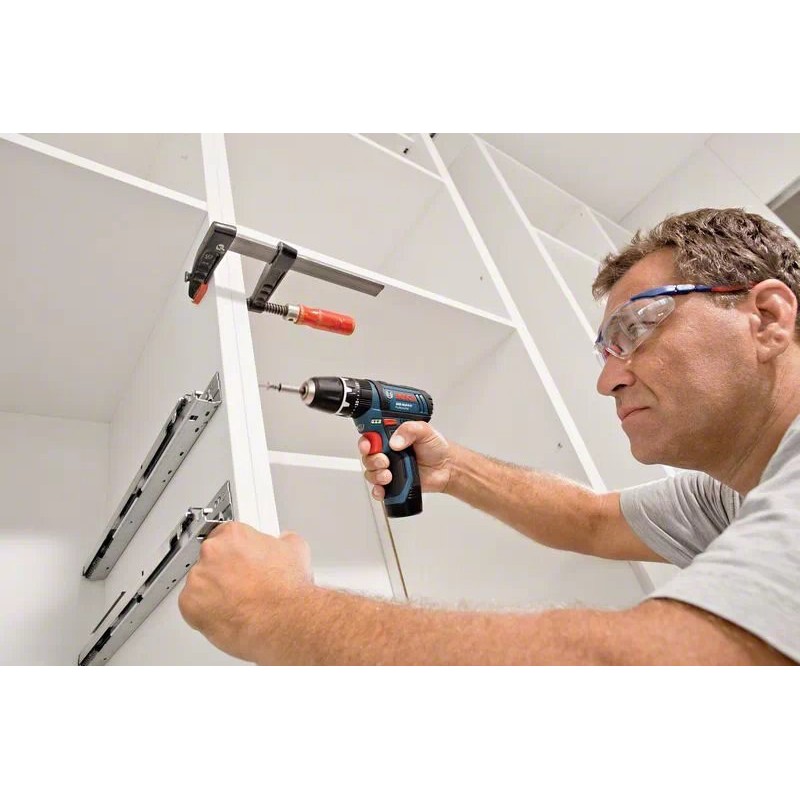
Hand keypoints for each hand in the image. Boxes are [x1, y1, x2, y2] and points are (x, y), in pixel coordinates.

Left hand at [178, 521, 312, 662]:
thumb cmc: (288, 591)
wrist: (284, 621)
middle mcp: (212, 551)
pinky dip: (205, 613)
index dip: (235, 552)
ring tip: (238, 604)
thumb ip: (283, 541)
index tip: (240, 561)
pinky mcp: (189, 604)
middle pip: (210, 559)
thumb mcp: (296, 550)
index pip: (225, 536)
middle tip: (243, 585)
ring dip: (214, 592)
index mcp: (234, 534)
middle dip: (225, 571)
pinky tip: (226, 614)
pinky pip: (191, 607)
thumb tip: (284, 541)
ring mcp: (198, 578)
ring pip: (200, 584)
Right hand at [359, 421, 452, 500]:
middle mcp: (387, 451)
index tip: (368, 446)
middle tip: (384, 461)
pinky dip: (377, 490)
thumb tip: (395, 441)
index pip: (370, 436)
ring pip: (370, 472)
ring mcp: (389, 468)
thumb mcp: (424, 431)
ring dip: (375, 475)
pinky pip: (378, 489)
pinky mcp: (393, 483)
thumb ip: (409, 429)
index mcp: (391, 435)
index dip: (365, 441)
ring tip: (388, 475)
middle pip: (367, 456)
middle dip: (372, 459)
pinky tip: (383, 489)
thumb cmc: (436, 448)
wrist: (447, 468)